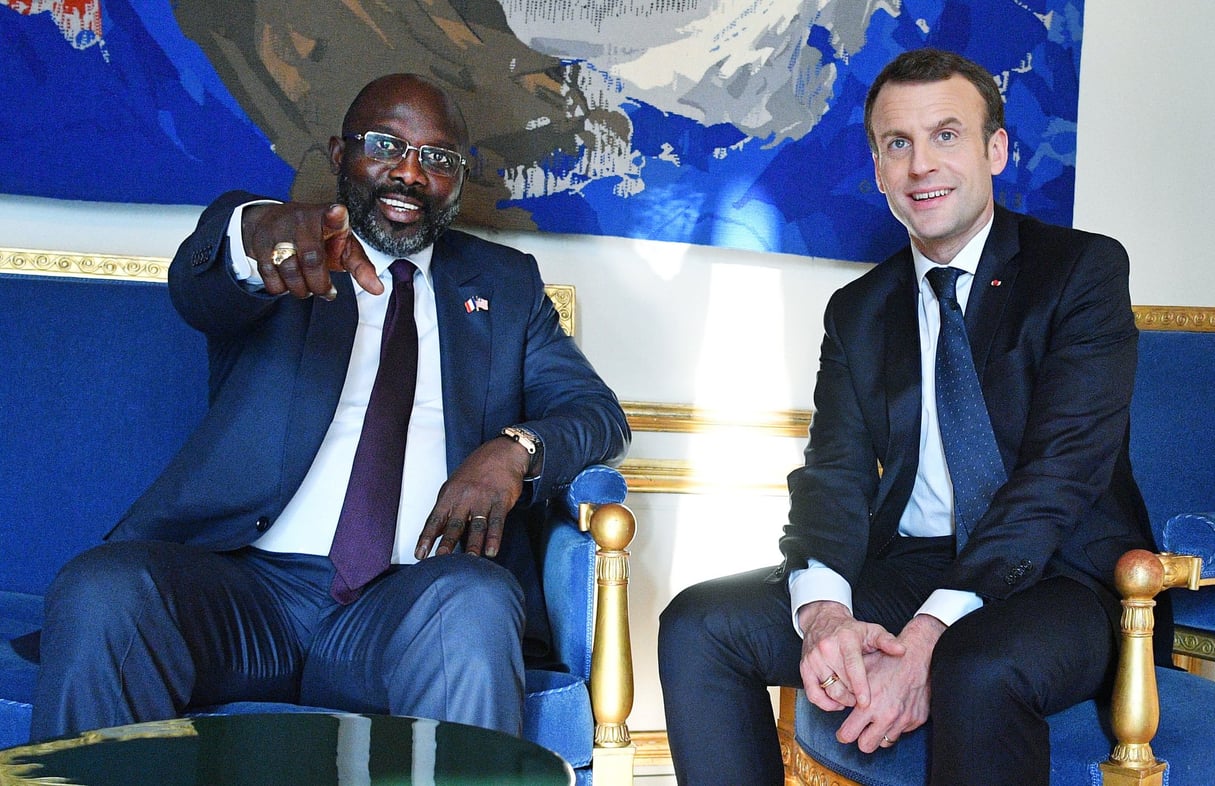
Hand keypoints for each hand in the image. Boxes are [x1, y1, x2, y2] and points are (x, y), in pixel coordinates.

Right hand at [242, 202, 382, 298]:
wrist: (275, 222)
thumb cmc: (318, 236)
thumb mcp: (342, 245)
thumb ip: (360, 266)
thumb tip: (378, 290)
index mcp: (328, 217)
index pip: (333, 214)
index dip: (335, 215)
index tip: (338, 211)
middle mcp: (302, 220)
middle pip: (312, 259)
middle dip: (320, 284)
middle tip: (326, 291)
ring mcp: (278, 230)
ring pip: (289, 270)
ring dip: (302, 289)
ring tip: (309, 289)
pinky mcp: (260, 244)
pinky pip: (270, 276)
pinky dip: (281, 288)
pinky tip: (289, 284)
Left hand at [415, 437, 531, 558]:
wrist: (502, 453)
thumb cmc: (476, 471)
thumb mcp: (455, 486)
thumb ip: (447, 509)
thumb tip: (436, 534)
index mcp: (449, 494)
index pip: (435, 519)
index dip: (427, 537)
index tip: (419, 554)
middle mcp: (464, 497)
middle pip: (454, 524)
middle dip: (447, 543)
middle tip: (441, 560)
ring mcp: (483, 498)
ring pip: (476, 525)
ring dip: (473, 544)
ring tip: (469, 561)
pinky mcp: (501, 500)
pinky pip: (497, 521)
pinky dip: (494, 537)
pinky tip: (491, 551)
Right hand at [799, 601, 904, 711]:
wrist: (822, 620)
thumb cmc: (850, 630)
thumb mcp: (871, 631)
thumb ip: (887, 641)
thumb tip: (901, 650)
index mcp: (845, 639)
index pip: (852, 667)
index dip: (859, 687)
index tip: (865, 702)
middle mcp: (826, 649)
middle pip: (841, 683)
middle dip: (854, 696)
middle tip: (864, 700)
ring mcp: (813, 659)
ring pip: (829, 691)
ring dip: (843, 701)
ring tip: (852, 699)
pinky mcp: (804, 668)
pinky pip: (813, 694)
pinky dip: (826, 703)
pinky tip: (837, 702)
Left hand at [834, 613, 944, 752]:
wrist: (917, 657)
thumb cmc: (886, 661)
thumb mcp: (861, 672)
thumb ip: (848, 689)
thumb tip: (834, 700)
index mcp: (868, 705)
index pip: (848, 735)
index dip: (843, 734)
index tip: (843, 731)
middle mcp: (886, 716)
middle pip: (866, 746)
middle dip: (860, 739)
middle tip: (859, 730)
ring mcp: (903, 720)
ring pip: (885, 742)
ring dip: (880, 733)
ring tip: (877, 719)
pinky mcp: (916, 720)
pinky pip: (902, 731)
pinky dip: (896, 725)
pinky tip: (894, 711)